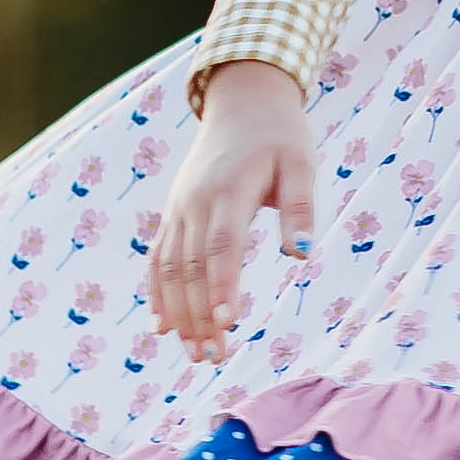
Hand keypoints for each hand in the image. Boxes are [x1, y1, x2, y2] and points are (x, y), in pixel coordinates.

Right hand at [149, 59, 318, 361]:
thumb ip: (299, 208)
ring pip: (171, 268)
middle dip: (200, 315)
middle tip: (213, 358)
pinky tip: (162, 327)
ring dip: (180, 314)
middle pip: (193, 267)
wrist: (243, 101)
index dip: (221, 286)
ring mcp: (180, 209)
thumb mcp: (301, 164)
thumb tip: (301, 255)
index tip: (226, 324)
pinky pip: (158, 258)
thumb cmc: (280, 136)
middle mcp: (196, 203)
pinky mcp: (174, 213)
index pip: (222, 247)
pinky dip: (158, 293)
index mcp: (229, 191)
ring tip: (194, 354)